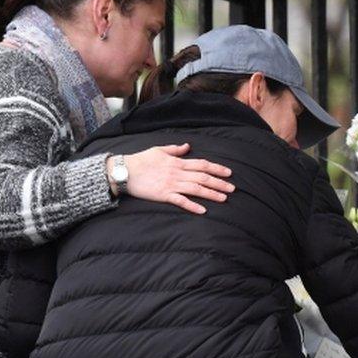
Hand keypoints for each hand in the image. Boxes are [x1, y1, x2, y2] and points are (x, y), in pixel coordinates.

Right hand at [112, 143, 234, 213]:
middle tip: (233, 188)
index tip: (229, 173)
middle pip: (203, 177)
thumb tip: (188, 146)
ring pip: (195, 189)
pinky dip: (192, 205)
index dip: (217, 168)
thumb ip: (175, 149)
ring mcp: (171, 184)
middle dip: (219, 183)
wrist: (124, 171)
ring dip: (211, 194)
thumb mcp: (159, 150)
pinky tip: (203, 210)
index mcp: (177, 162)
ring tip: (224, 198)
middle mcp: (177, 173)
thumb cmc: (140, 160)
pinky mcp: (163, 195)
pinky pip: (181, 201)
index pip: (202, 164)